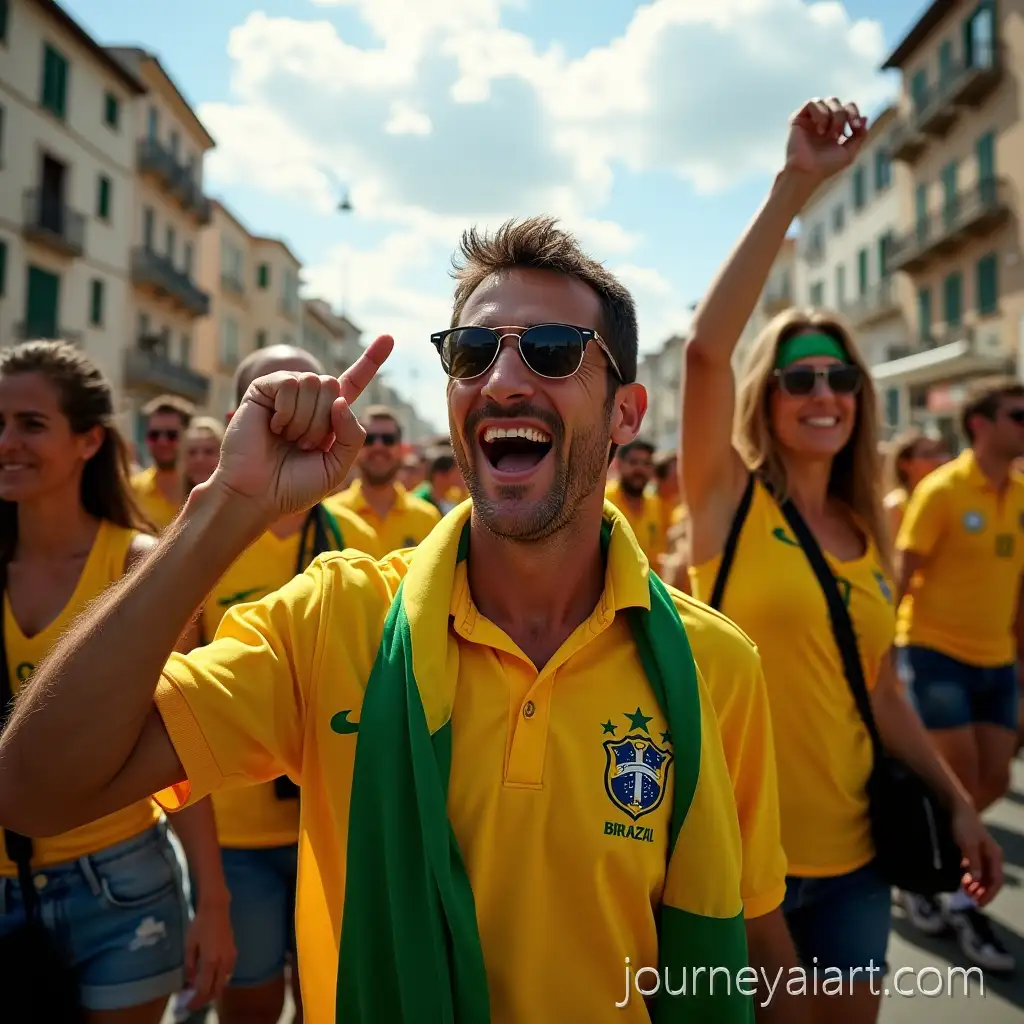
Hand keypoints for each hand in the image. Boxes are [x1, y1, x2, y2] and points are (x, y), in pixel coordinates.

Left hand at [183, 898, 236, 1009]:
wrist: (216, 909)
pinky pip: (228, 973)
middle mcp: (223, 962)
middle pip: (217, 989)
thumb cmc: (200, 925)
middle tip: (195, 1001)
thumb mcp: (189, 945)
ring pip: (225, 982)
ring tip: (203, 991)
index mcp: (210, 961)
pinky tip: (214, 977)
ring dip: (214, 990)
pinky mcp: (234, 952)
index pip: (204, 989)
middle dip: (206, 999)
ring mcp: (230, 957)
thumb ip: (189, 965)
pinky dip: (221, 980)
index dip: (196, 1000)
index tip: (188, 1005)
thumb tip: (189, 982)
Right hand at [212, 334, 393, 519]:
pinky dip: (286, 411)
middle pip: (334, 385)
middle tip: (304, 445)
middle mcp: (308, 401)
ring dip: (305, 420)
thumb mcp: (338, 466)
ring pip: (314, 383)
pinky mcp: (262, 391)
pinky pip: (289, 384)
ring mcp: (284, 393)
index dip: (371, 361)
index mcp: (329, 416)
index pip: (353, 382)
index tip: (388, 338)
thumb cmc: (294, 486)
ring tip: (288, 439)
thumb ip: (353, 436)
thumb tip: (340, 400)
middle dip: (324, 421)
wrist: (258, 496)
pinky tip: (273, 427)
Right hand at [785, 98, 867, 184]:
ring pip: (828, 100)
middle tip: (838, 134)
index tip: (856, 127)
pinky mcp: (798, 119)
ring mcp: (810, 119)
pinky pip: (812, 103)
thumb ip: (860, 136)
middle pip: (838, 102)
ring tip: (827, 134)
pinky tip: (819, 130)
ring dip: (833, 116)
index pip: (847, 107)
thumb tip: (865, 117)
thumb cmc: (825, 167)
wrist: (807, 173)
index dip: (854, 113)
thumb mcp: (849, 153)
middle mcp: (822, 121)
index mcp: (833, 127)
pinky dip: (820, 114)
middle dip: (843, 115)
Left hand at [952, 799, 1003, 905]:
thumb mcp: (967, 843)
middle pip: (991, 880)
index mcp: (994, 855)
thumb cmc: (963, 824)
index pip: (996, 881)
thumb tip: (975, 879)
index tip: (978, 904)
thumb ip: (972, 861)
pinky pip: (976, 869)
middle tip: (971, 901)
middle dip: (983, 892)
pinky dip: (971, 878)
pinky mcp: (973, 850)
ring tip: (966, 893)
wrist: (956, 807)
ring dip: (976, 886)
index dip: (989, 894)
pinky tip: (963, 882)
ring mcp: (983, 853)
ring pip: (983, 876)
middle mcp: (991, 855)